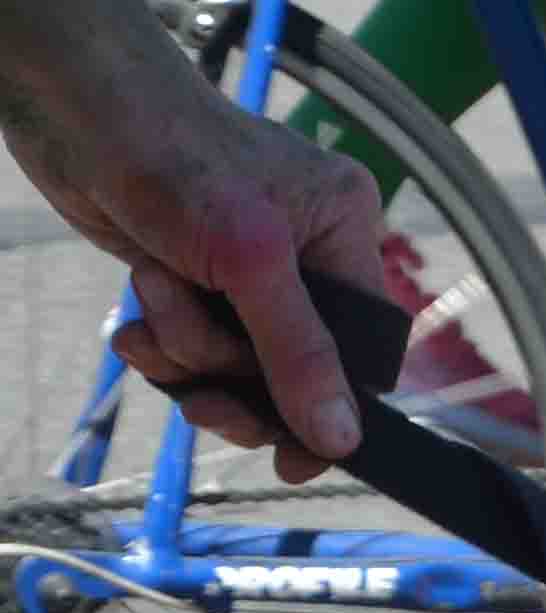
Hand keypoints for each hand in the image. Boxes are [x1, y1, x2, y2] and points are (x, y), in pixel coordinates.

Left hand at [0, 0, 382, 472]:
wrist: (69, 105)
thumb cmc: (170, 154)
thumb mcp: (249, 260)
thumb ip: (298, 353)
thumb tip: (342, 439)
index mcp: (343, 235)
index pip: (363, 350)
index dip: (332, 407)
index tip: (296, 459)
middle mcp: (301, 256)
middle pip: (294, 369)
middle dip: (237, 378)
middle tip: (205, 401)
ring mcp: (242, 271)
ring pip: (234, 363)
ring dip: (187, 351)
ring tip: (155, 300)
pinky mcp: (190, 278)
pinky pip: (190, 346)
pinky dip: (159, 342)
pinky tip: (135, 322)